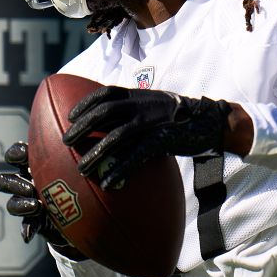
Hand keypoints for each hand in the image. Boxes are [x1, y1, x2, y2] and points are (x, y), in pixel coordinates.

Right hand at [0, 141, 87, 260]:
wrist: (82, 209)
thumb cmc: (76, 180)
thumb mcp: (74, 168)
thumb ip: (72, 160)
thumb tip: (79, 150)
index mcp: (33, 165)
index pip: (15, 154)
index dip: (15, 154)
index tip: (23, 157)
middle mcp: (25, 183)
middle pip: (3, 181)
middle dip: (14, 184)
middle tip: (31, 189)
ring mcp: (27, 203)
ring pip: (12, 204)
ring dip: (20, 205)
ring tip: (36, 207)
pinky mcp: (33, 221)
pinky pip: (26, 225)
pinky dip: (27, 229)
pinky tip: (28, 234)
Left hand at [63, 86, 231, 189]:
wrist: (210, 121)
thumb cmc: (179, 117)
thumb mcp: (155, 106)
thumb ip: (135, 112)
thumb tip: (113, 128)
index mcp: (138, 95)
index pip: (105, 93)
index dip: (85, 103)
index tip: (70, 116)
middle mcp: (142, 104)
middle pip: (103, 112)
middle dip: (82, 127)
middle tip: (66, 142)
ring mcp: (151, 122)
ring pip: (116, 136)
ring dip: (95, 153)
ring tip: (82, 169)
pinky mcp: (162, 140)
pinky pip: (135, 156)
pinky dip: (119, 170)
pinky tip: (108, 183)